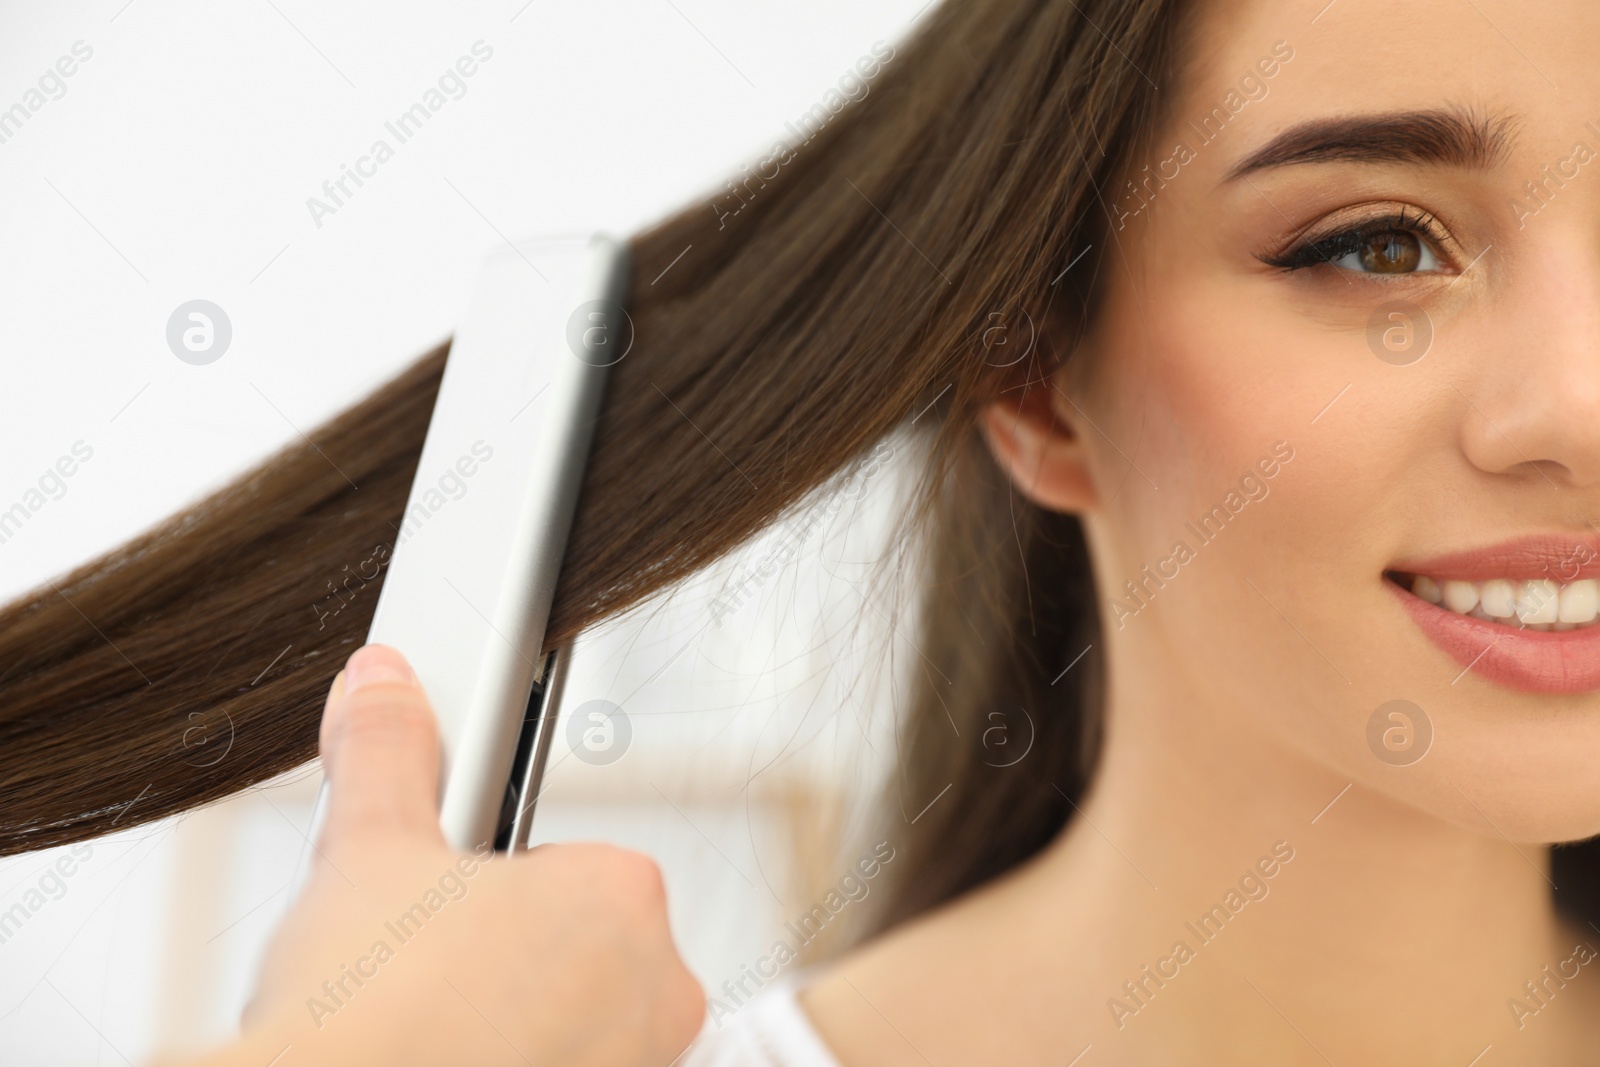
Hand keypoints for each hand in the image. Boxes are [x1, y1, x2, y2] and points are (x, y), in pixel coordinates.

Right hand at [163, 644, 703, 1066]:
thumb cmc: (368, 1014)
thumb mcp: (367, 850)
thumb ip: (388, 751)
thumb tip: (382, 679)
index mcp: (624, 897)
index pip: (565, 866)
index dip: (485, 886)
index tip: (439, 914)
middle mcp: (659, 992)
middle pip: (573, 951)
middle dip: (500, 957)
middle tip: (421, 976)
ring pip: (570, 1026)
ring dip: (507, 1024)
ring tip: (425, 1032)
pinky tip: (443, 1063)